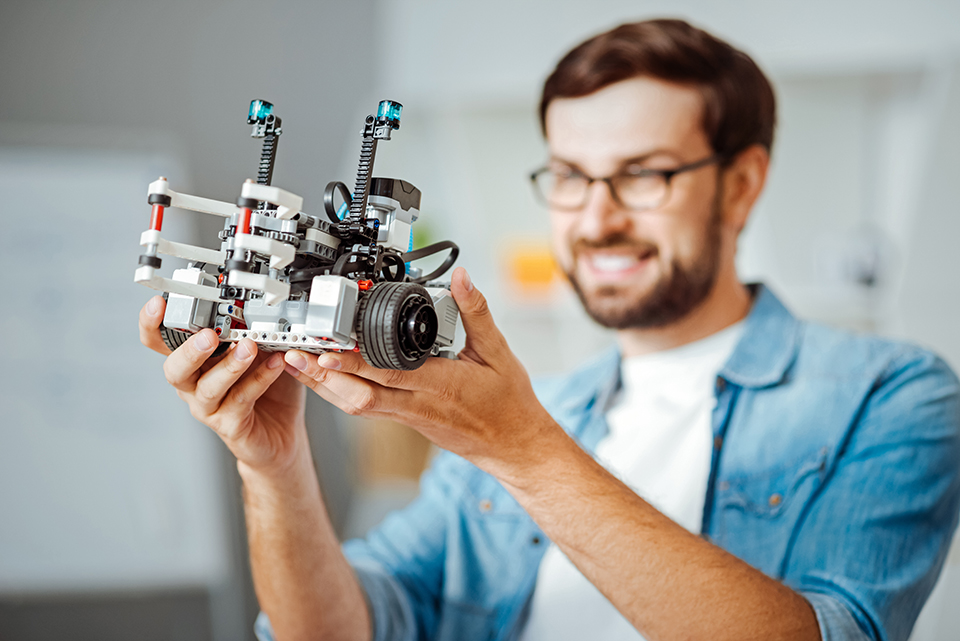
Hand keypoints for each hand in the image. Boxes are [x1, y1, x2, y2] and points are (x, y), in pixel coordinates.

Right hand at [139, 295, 306, 473]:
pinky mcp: (230, 424)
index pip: (159, 342)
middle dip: (190, 350)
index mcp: (192, 361)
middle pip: (175, 369)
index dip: (152, 324)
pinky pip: (242, 399)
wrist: (280, 431)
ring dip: (229, 365)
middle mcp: (193, 385)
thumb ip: (246, 329)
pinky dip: (260, 379)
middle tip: (209, 335)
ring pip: (209, 387)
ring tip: (249, 348)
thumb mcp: (254, 350)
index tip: (160, 305)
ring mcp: (209, 407)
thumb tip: (250, 305)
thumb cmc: (263, 387)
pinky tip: (276, 364)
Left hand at [282, 268, 562, 471]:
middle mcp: (419, 404)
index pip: (389, 374)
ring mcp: (410, 415)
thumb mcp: (499, 352)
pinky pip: (367, 407)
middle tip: (294, 355)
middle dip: (324, 376)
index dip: (354, 364)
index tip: (326, 350)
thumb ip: (476, 313)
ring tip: (297, 364)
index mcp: (441, 385)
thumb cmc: (508, 404)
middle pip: (360, 394)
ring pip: (358, 404)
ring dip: (325, 386)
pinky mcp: (407, 420)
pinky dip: (342, 392)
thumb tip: (462, 280)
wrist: (513, 446)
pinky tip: (326, 378)